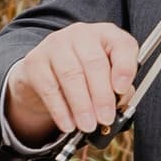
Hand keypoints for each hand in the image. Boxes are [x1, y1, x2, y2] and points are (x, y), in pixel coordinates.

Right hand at [3, 21, 139, 145]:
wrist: (47, 72)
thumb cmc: (86, 75)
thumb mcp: (107, 78)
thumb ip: (119, 91)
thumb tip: (119, 106)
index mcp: (107, 35)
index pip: (122, 45)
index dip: (124, 68)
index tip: (122, 90)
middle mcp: (81, 34)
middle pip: (94, 62)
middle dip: (102, 96)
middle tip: (105, 119)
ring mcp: (56, 44)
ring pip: (71, 74)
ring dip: (81, 105)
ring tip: (87, 125)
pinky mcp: (35, 60)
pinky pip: (49, 87)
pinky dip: (60, 110)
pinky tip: (68, 124)